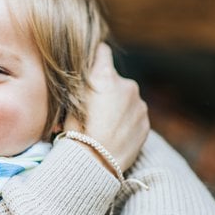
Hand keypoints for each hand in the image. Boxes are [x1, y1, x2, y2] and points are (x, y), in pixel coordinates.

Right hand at [64, 43, 148, 170]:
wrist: (95, 164)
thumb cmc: (76, 132)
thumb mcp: (69, 103)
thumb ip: (80, 84)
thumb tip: (84, 73)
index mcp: (105, 76)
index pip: (102, 51)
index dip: (95, 56)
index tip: (91, 63)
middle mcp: (126, 85)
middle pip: (115, 79)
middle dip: (106, 89)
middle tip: (93, 109)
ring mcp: (139, 104)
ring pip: (126, 99)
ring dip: (118, 107)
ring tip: (104, 126)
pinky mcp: (145, 122)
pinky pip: (134, 115)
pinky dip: (126, 121)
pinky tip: (114, 134)